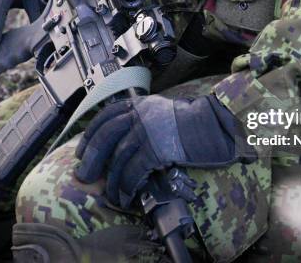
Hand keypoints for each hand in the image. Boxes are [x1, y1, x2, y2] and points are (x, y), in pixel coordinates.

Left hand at [75, 94, 255, 207]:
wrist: (218, 125)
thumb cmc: (197, 123)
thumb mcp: (165, 112)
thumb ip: (146, 120)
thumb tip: (126, 142)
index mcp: (142, 105)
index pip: (107, 116)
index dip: (91, 134)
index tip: (82, 149)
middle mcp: (141, 115)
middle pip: (106, 136)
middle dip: (92, 158)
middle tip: (84, 175)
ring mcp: (148, 131)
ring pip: (120, 158)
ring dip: (113, 180)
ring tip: (111, 194)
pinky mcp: (157, 148)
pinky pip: (135, 171)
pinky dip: (128, 186)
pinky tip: (127, 195)